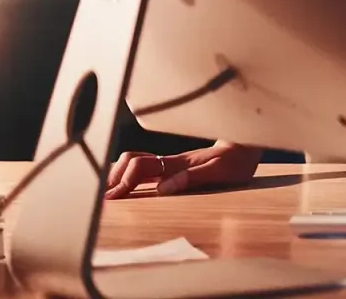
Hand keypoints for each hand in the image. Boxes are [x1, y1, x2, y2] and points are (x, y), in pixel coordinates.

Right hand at [105, 141, 259, 197]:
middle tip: (97, 198)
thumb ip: (192, 177)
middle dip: (112, 178)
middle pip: (130, 162)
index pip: (140, 167)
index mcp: (177, 163)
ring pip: (135, 163)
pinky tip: (121, 185)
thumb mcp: (219, 172)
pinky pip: (145, 167)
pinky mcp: (175, 166)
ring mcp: (171, 162)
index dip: (124, 182)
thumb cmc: (237, 160)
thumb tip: (162, 189)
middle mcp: (170, 161)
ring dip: (117, 175)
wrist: (248, 145)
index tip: (109, 199)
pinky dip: (129, 174)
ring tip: (103, 193)